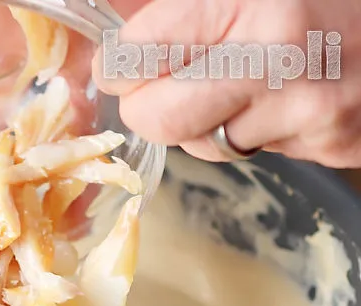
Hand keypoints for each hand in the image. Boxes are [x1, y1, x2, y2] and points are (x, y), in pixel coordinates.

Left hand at [92, 0, 360, 167]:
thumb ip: (182, 4)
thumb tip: (115, 22)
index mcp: (251, 0)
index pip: (139, 54)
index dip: (117, 64)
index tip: (118, 65)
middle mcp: (276, 54)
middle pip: (157, 118)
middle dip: (143, 109)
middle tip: (149, 92)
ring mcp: (304, 107)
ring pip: (201, 145)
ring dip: (199, 125)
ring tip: (232, 85)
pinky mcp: (327, 143)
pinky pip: (252, 154)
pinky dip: (248, 133)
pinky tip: (275, 100)